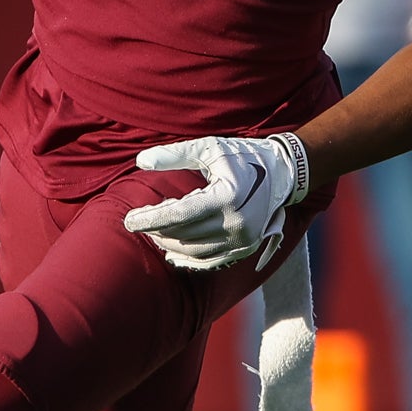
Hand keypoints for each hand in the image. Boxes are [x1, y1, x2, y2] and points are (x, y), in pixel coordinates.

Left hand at [122, 134, 305, 271]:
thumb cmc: (242, 155)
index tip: (128, 220)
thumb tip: (141, 161)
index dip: (149, 219)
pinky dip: (188, 260)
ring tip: (154, 233)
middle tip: (139, 222)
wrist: (283, 172)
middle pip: (183, 234)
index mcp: (226, 196)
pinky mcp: (245, 249)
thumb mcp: (209, 148)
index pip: (178, 215)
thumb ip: (175, 154)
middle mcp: (236, 223)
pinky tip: (172, 252)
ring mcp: (243, 240)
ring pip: (194, 252)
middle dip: (156, 230)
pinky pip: (210, 262)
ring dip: (169, 245)